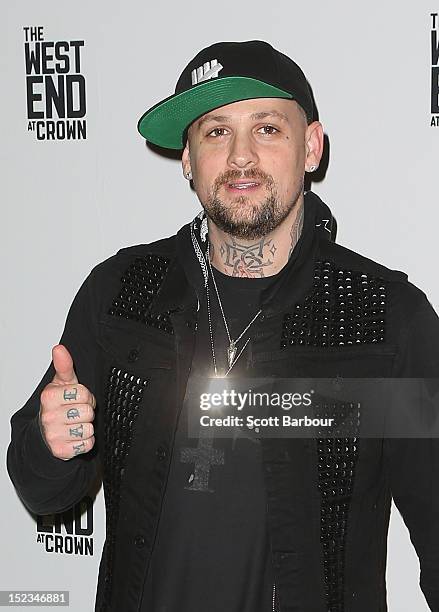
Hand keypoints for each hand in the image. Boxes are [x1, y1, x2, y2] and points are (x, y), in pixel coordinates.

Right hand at [38, 344, 95, 459]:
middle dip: (87, 411)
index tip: (77, 399)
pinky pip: (87, 444)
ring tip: (75, 424)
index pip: (84, 393)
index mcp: (49, 396)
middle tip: (77, 412)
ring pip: (89, 428)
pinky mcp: (61, 451)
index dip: (86, 396)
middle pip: (88, 411)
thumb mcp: (61, 384)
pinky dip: (85, 441)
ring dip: (86, 427)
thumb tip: (59, 348)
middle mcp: (49, 416)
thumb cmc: (57, 405)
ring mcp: (54, 435)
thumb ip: (64, 366)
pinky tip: (75, 437)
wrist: (45, 434)